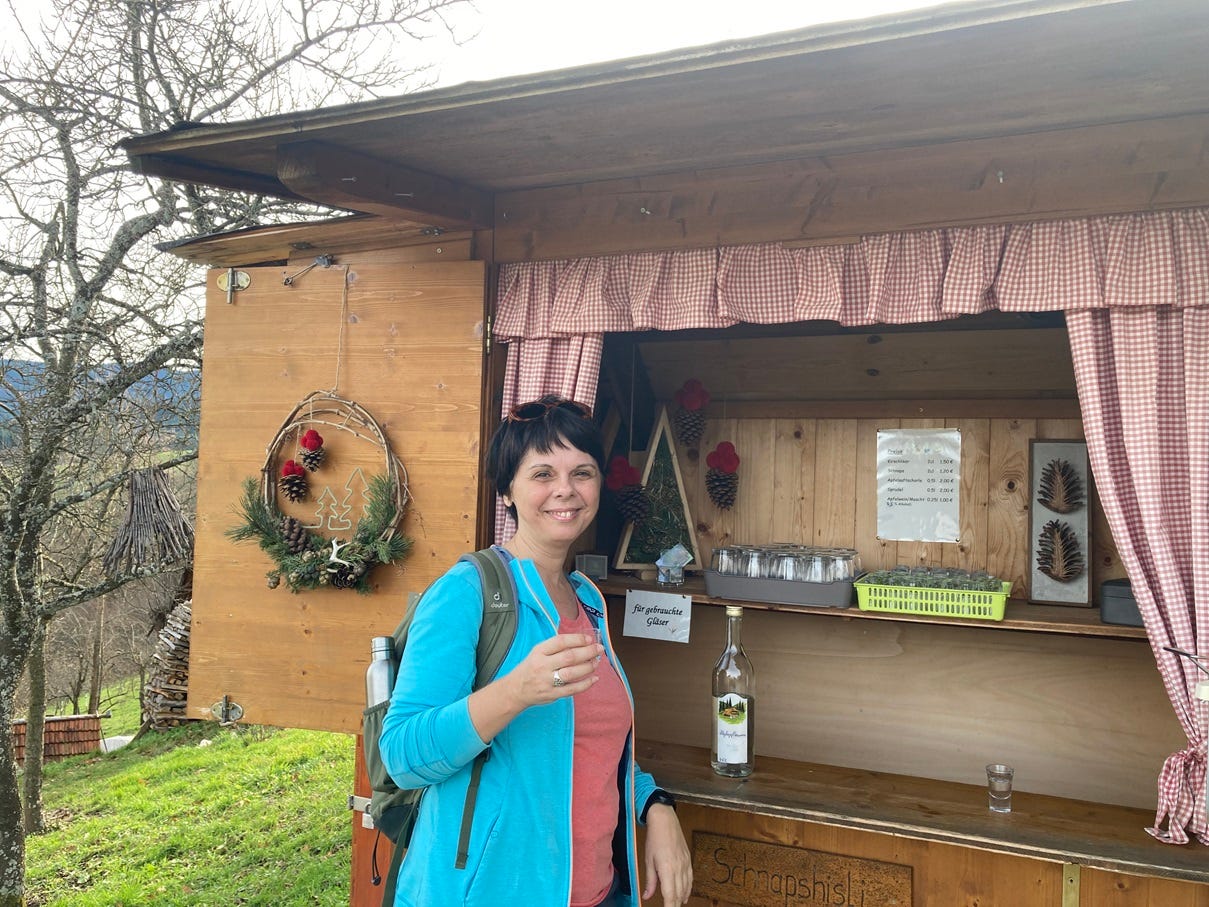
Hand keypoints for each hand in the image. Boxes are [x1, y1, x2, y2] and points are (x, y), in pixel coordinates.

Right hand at [469, 633, 602, 743]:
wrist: (515, 690)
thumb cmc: (530, 668)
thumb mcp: (537, 652)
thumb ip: (555, 648)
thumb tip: (582, 642)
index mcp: (539, 652)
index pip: (560, 642)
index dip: (577, 639)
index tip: (589, 638)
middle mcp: (542, 665)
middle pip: (569, 657)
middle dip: (587, 652)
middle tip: (599, 649)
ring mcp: (547, 681)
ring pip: (571, 673)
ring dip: (587, 667)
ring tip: (596, 662)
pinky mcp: (552, 695)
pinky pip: (572, 689)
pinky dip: (585, 684)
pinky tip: (594, 678)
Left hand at [642, 804, 692, 904]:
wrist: (665, 821)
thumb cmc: (654, 838)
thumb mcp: (648, 860)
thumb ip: (650, 881)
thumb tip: (647, 896)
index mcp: (667, 869)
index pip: (670, 895)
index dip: (669, 906)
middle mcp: (679, 868)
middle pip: (679, 894)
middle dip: (675, 904)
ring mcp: (685, 864)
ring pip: (686, 887)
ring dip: (682, 898)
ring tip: (676, 904)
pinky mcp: (688, 860)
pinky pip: (690, 878)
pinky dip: (688, 888)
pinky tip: (685, 893)